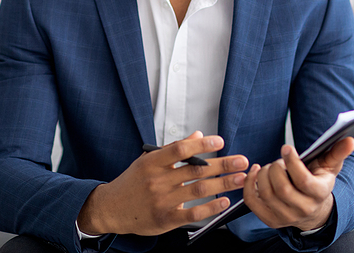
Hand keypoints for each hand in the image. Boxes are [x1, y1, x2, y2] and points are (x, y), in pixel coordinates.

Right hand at [77, 131, 248, 235]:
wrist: (111, 209)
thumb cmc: (132, 182)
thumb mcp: (148, 160)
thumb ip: (173, 149)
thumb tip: (197, 135)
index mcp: (152, 162)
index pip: (180, 150)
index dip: (201, 145)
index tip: (220, 142)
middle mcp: (158, 181)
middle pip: (196, 170)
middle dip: (222, 165)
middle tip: (241, 161)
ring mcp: (162, 200)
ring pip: (198, 190)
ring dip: (222, 184)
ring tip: (240, 178)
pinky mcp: (165, 219)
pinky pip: (192, 214)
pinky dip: (210, 207)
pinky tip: (224, 201)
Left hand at [243, 137, 353, 231]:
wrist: (312, 210)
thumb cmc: (319, 181)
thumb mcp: (330, 166)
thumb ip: (338, 152)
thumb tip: (350, 140)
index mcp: (319, 194)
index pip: (302, 180)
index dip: (292, 162)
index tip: (286, 147)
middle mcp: (303, 209)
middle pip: (282, 188)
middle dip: (276, 168)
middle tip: (278, 161)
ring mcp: (285, 217)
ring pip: (267, 194)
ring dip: (264, 174)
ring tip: (270, 167)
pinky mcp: (270, 220)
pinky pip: (253, 202)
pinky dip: (249, 184)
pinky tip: (256, 172)